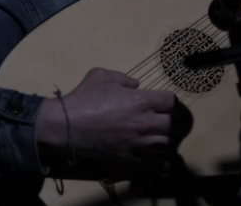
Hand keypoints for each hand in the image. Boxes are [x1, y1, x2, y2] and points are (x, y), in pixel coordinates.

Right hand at [35, 67, 191, 177]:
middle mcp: (144, 122)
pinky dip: (161, 163)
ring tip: (161, 136)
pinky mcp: (129, 158)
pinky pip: (154, 165)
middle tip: (166, 119)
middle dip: (172, 120)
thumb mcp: (101, 75)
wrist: (67, 125)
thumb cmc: (83, 97)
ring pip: (167, 144)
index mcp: (140, 100)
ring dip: (166, 139)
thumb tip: (136, 84)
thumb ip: (123, 78)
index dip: (171, 100)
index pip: (171, 101)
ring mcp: (138, 142)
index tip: (165, 102)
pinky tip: (161, 160)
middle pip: (173, 124)